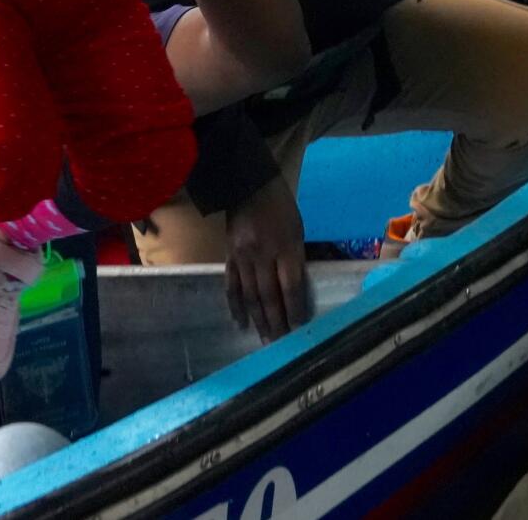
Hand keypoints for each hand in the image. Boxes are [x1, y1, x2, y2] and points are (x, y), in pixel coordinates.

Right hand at [223, 174, 309, 342]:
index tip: (299, 328)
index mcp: (285, 246)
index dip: (295, 310)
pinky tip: (240, 321)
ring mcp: (243, 256)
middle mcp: (263, 255)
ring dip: (258, 318)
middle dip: (276, 321)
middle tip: (280, 343)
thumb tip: (295, 289)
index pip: (291, 287)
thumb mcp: (297, 229)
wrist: (247, 183)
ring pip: (250, 294)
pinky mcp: (229, 255)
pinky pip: (231, 284)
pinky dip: (235, 304)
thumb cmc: (280, 205)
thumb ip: (296, 258)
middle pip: (270, 295)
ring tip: (264, 338)